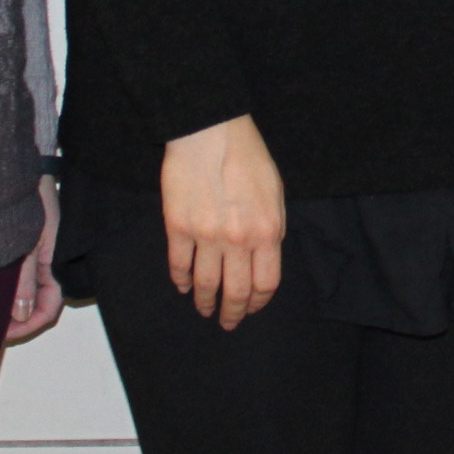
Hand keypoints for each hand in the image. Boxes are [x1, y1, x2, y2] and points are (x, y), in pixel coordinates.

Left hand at [6, 176, 64, 345]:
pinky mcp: (23, 246)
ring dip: (8, 302)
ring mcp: (36, 254)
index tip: (2, 333)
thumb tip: (21, 315)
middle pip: (37, 303)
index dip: (28, 325)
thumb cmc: (30, 201)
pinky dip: (5, 286)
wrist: (18, 169)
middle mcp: (48, 263)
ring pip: (25, 290)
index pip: (49, 308)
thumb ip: (24, 281)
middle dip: (16, 318)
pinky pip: (18, 275)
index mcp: (56, 264)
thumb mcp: (25, 244)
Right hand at [160, 117, 285, 329]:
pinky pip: (179, 264)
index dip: (258, 302)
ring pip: (205, 284)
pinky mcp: (178, 227)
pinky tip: (182, 286)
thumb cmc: (248, 157)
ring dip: (205, 302)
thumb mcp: (275, 193)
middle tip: (227, 322)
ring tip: (204, 309)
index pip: (265, 283)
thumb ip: (273, 229)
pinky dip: (180, 280)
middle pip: (236, 291)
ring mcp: (206, 235)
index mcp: (267, 231)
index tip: (251, 308)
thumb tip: (264, 258)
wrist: (210, 132)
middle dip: (232, 313)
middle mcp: (238, 239)